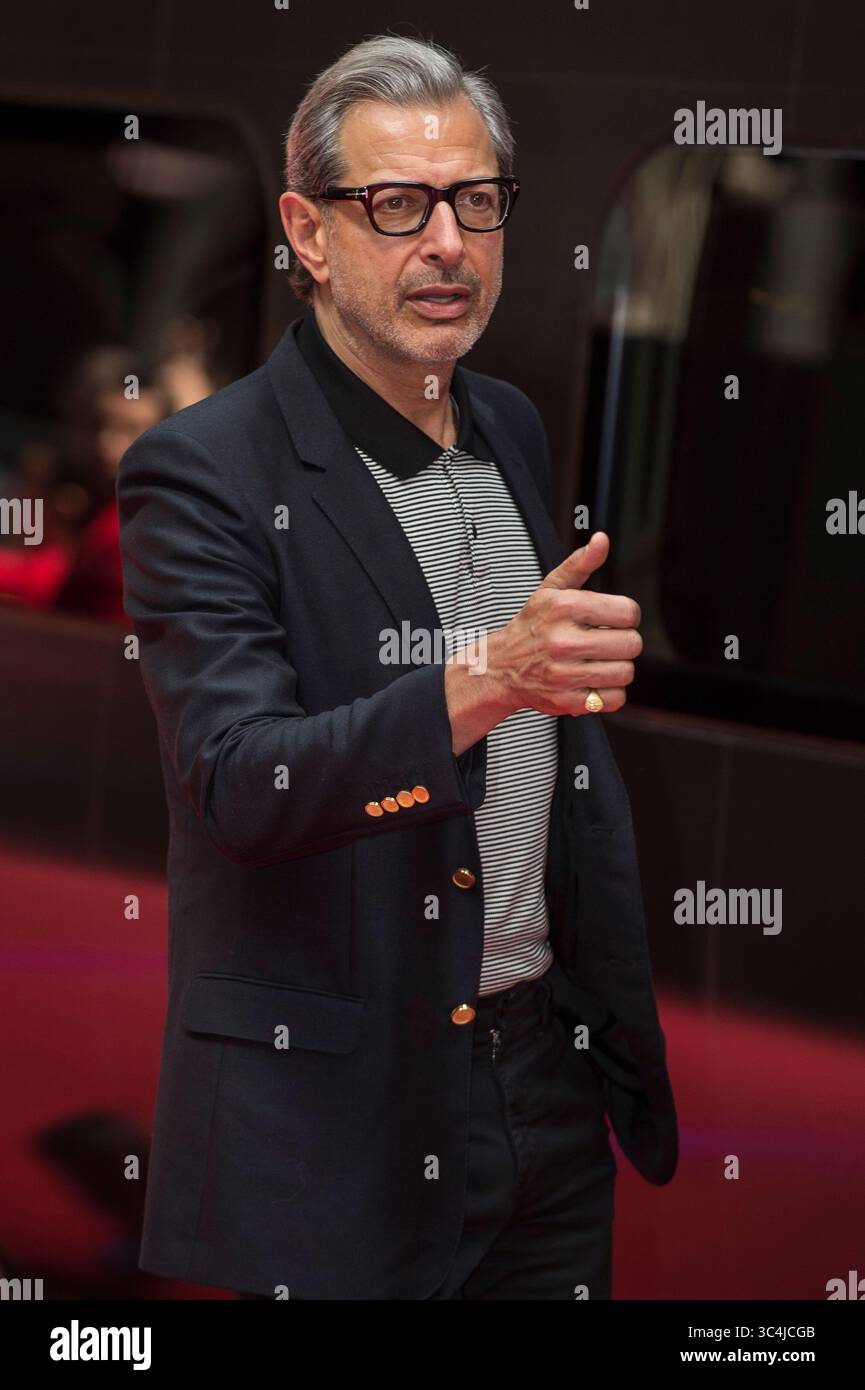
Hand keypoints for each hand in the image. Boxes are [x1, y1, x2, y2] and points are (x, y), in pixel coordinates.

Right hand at [487, 531, 641, 716]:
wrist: (500, 667)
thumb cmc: (532, 626)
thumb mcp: (551, 590)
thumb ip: (580, 564)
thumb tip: (601, 540)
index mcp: (565, 608)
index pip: (628, 612)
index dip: (626, 616)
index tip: (612, 620)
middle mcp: (563, 641)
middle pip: (632, 644)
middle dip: (624, 643)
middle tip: (606, 642)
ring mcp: (564, 674)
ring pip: (626, 672)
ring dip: (618, 668)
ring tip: (599, 662)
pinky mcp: (567, 701)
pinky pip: (614, 699)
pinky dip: (610, 693)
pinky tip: (594, 682)